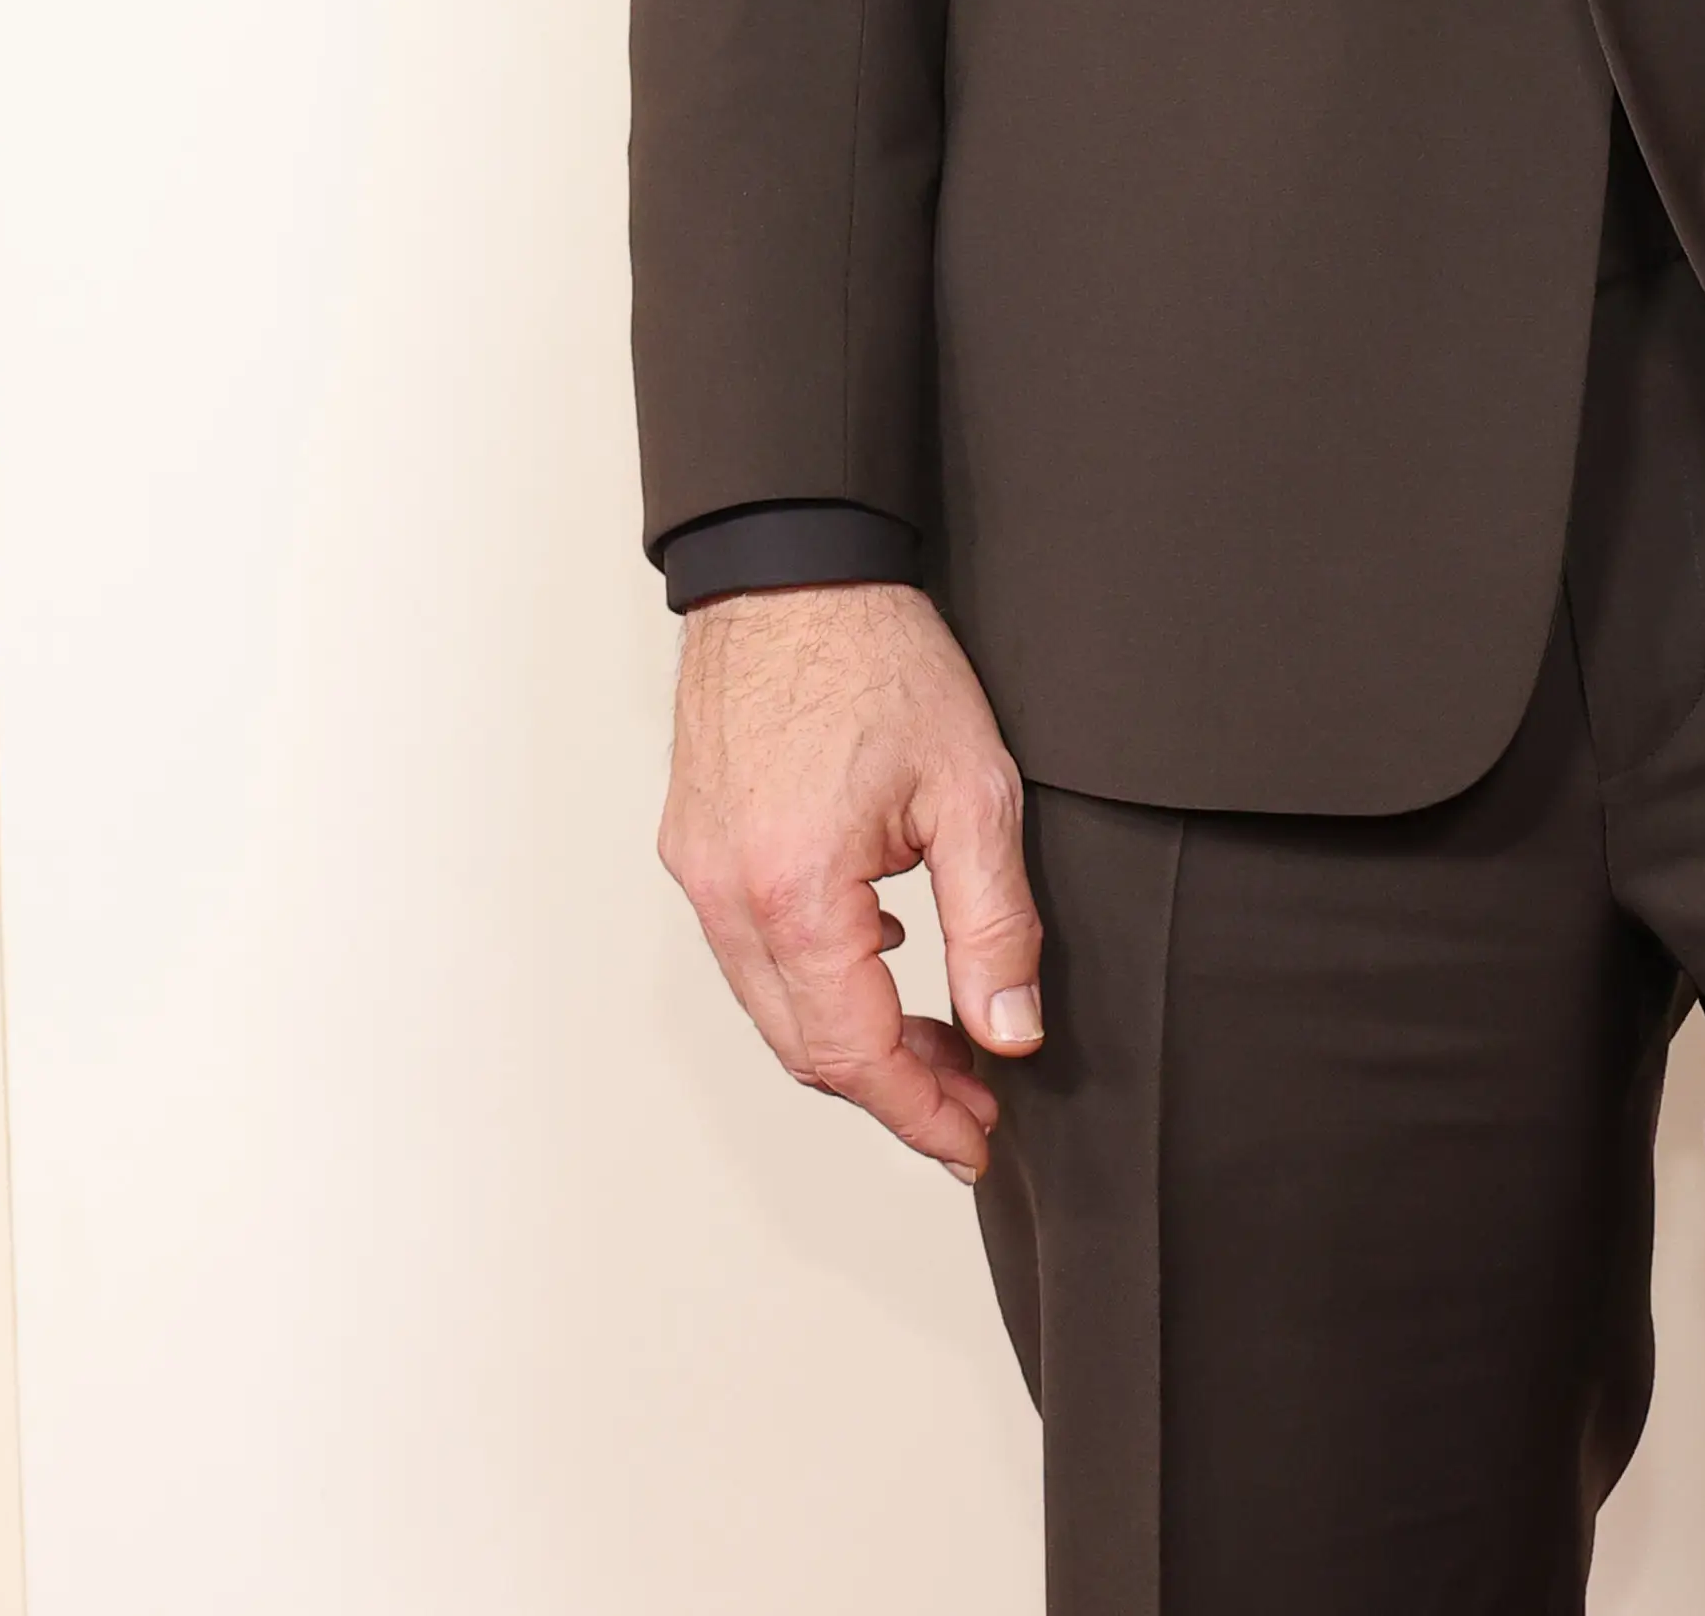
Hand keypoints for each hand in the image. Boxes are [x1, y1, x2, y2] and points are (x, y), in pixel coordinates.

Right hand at [661, 580, 1041, 1184]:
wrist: (793, 567)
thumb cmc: (878, 658)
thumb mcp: (974, 790)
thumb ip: (996, 924)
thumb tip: (1009, 1034)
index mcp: (796, 893)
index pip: (856, 1054)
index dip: (922, 1111)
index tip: (976, 1138)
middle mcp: (729, 897)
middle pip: (805, 1049)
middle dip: (894, 1090)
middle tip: (971, 1099)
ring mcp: (701, 873)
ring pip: (772, 1007)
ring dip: (852, 1039)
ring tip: (939, 1040)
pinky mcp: (695, 845)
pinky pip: (749, 951)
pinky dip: (812, 981)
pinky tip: (879, 957)